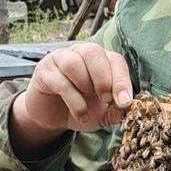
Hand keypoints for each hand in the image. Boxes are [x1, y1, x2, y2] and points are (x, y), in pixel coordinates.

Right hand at [11, 43, 132, 157]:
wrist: (52, 117)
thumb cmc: (80, 107)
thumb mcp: (101, 114)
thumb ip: (114, 112)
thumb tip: (126, 113)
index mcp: (100, 59)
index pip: (115, 60)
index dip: (122, 80)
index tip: (125, 102)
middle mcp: (80, 53)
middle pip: (94, 52)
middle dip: (104, 79)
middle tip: (106, 100)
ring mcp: (60, 60)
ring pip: (74, 63)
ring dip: (85, 86)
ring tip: (88, 105)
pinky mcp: (44, 72)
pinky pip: (60, 81)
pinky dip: (74, 101)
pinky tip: (79, 114)